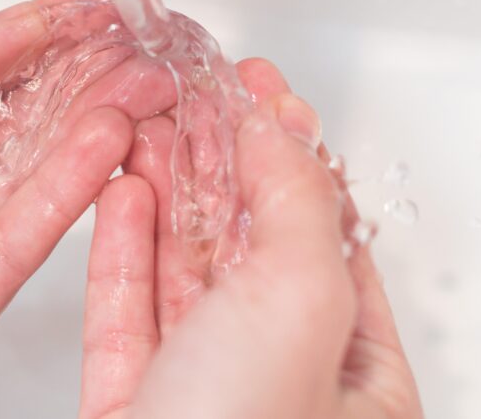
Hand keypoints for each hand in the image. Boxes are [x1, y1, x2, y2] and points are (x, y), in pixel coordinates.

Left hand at [0, 0, 174, 418]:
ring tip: (141, 85)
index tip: (92, 8)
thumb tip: (2, 28)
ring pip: (26, 180)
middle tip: (140, 46)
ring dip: (89, 130)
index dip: (36, 37)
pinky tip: (103, 146)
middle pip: (12, 124)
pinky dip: (65, 195)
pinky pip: (16, 247)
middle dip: (81, 80)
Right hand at [78, 60, 421, 418]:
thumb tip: (278, 129)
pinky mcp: (132, 405)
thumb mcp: (299, 301)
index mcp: (358, 379)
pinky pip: (126, 314)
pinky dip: (122, 251)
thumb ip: (296, 202)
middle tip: (201, 95)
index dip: (298, 154)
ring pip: (185, 276)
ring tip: (154, 125)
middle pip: (253, 247)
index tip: (267, 93)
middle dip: (223, 162)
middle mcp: (283, 384)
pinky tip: (122, 196)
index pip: (333, 238)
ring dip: (168, 193)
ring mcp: (205, 396)